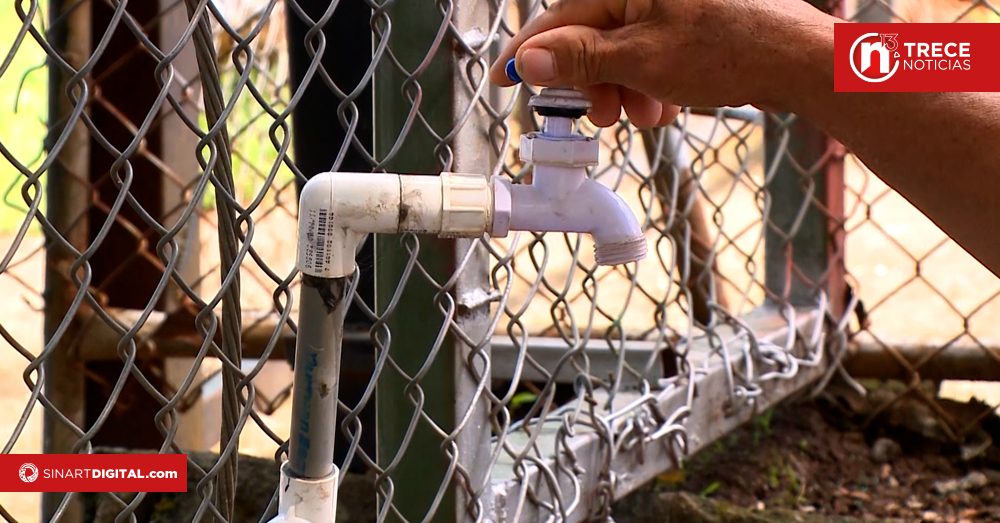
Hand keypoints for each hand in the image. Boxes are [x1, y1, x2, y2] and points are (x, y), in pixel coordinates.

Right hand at [488, 0, 832, 127]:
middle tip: (603, 117)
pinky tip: (668, 105)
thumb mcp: (641, 60)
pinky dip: (653, 83)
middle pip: (592, 37)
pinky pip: (653, 52)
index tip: (502, 78)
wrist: (799, 60)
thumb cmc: (728, 49)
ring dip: (626, 91)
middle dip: (595, 84)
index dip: (529, 54)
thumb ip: (579, 60)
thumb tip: (528, 59)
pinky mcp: (691, 20)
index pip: (560, 19)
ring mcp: (671, 3)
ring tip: (647, 116)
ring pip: (623, 51)